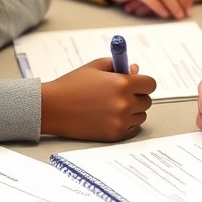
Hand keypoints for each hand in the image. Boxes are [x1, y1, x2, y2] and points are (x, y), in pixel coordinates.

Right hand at [40, 58, 155, 141]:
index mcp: (123, 83)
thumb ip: (119, 65)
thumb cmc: (72, 85)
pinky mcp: (114, 135)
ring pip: (140, 116)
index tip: (136, 84)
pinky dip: (126, 124)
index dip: (143, 83)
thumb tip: (135, 70)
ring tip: (112, 107)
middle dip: (137, 97)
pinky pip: (132, 129)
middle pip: (147, 101)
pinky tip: (111, 118)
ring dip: (132, 111)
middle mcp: (124, 103)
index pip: (150, 84)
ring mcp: (120, 121)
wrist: (52, 108)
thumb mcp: (95, 66)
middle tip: (120, 96)